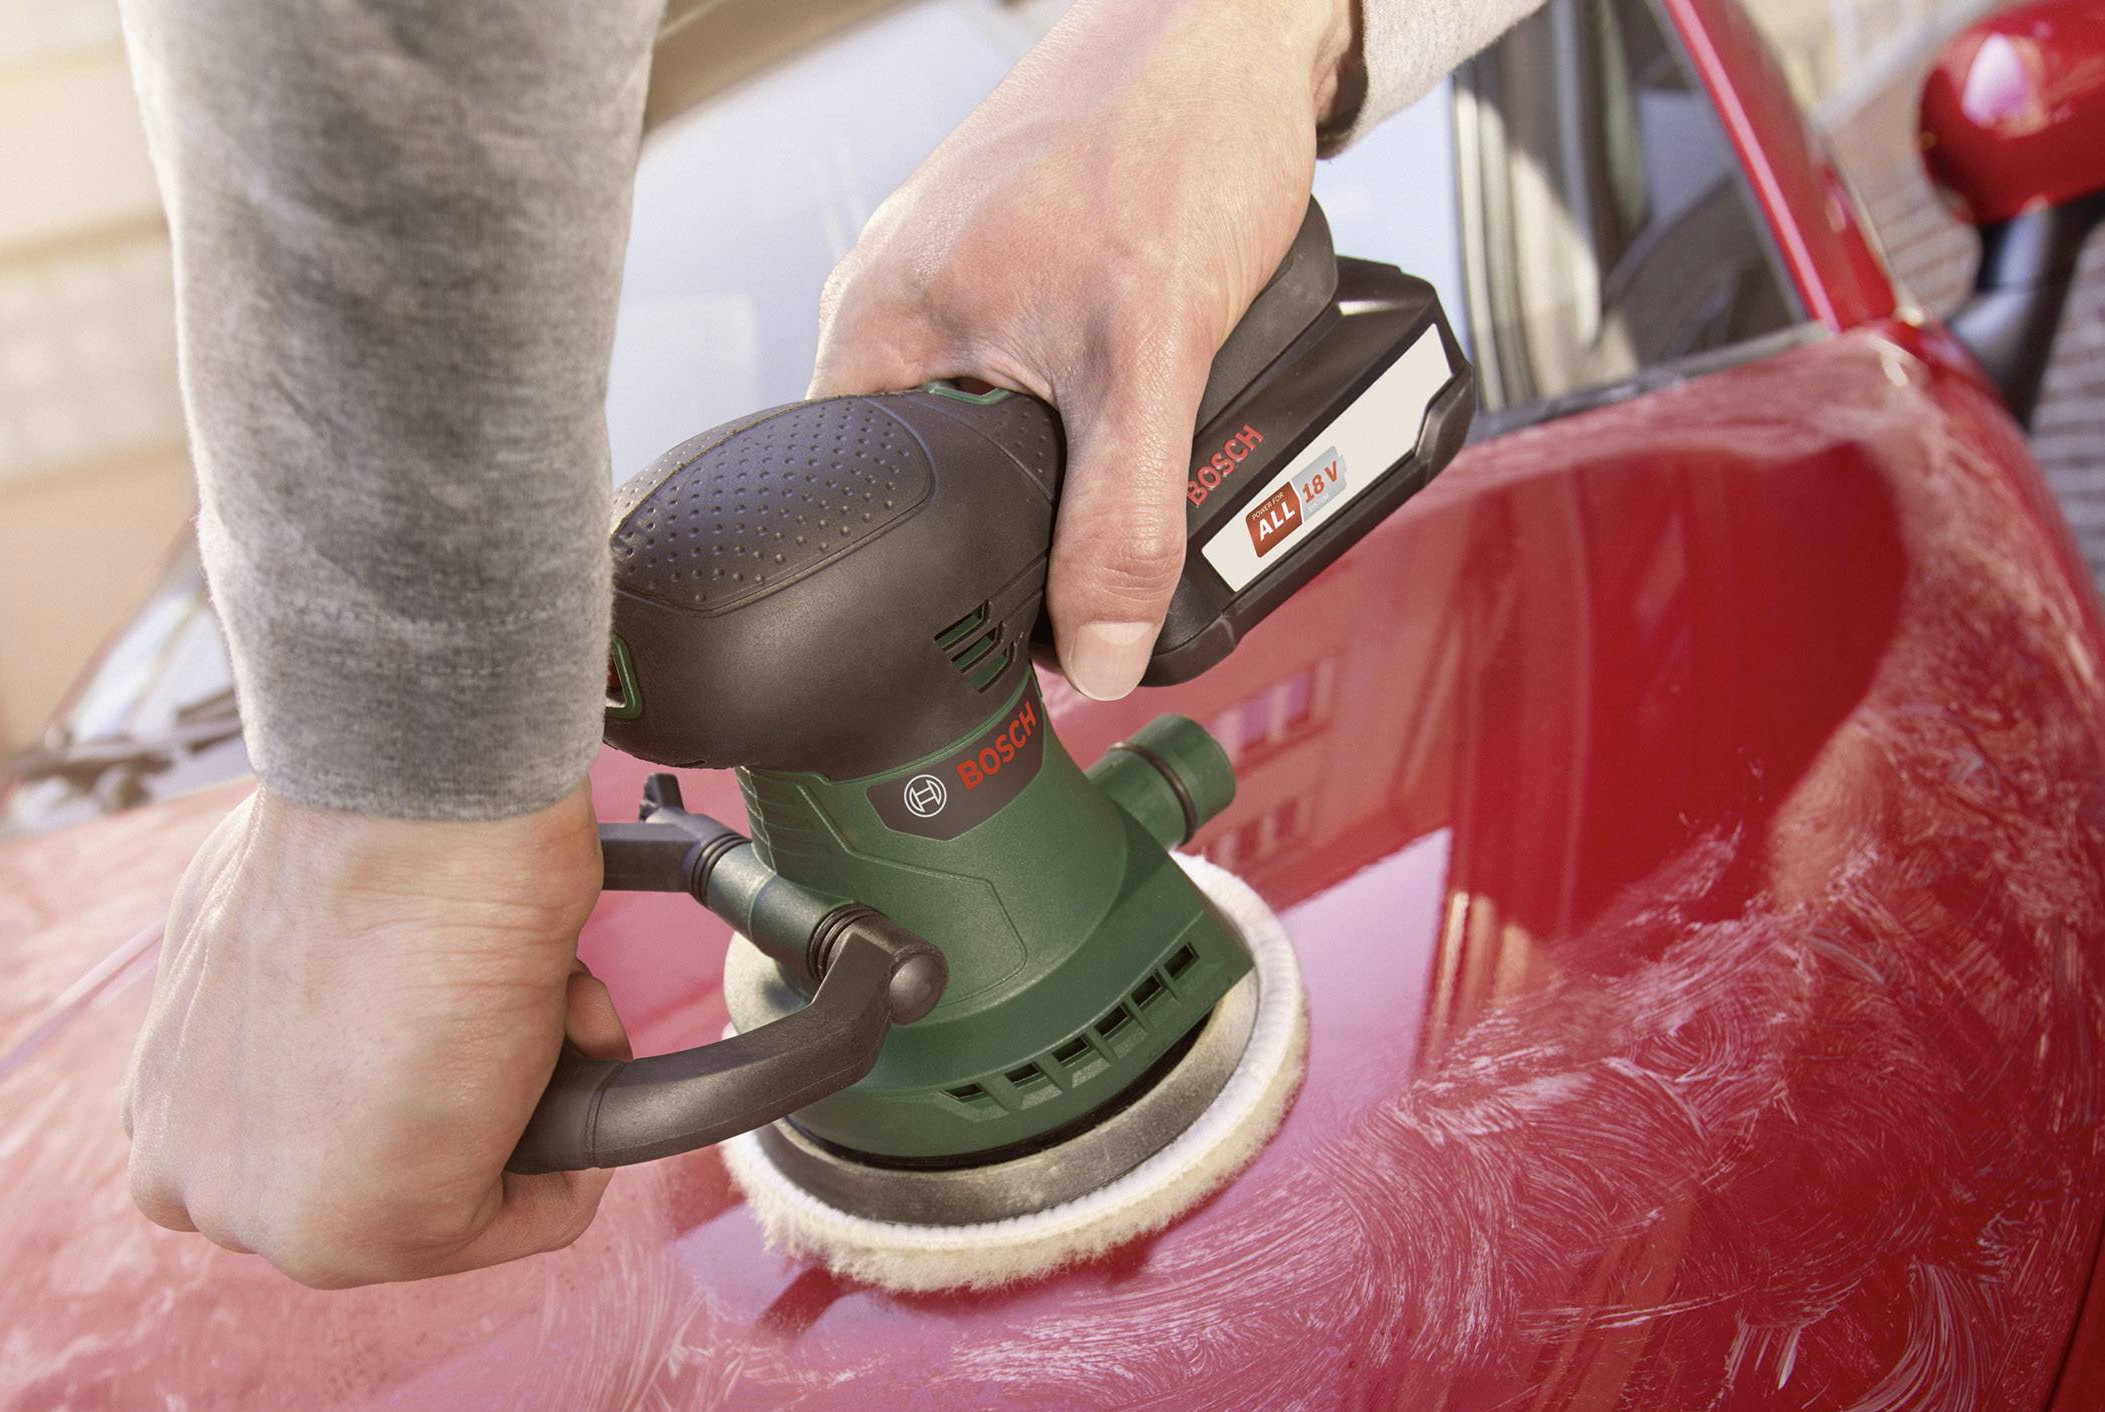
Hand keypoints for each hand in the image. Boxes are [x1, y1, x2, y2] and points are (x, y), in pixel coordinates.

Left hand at [125, 784, 626, 1288]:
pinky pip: (542, 1210)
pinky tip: (563, 1025)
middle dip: (475, 1091)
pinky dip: (593, 1126)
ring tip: (532, 995)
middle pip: (392, 1171)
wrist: (399, 817)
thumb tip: (370, 1003)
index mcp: (165, 1106)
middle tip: (502, 993)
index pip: (312, 1132)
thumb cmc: (357, 834)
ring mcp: (276, 1222)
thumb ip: (298, 1004)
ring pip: (463, 1192)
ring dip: (536, 1096)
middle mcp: (196, 1181)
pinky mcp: (377, 1235)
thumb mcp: (279, 926)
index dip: (421, 1062)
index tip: (456, 991)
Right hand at [811, 0, 1356, 699]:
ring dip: (1070, 470)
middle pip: (939, 485)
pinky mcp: (1015, 270)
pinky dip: (1092, 407)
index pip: (866, 515)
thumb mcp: (1150, 358)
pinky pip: (1034, 380)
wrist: (1238, 24)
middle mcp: (897, 307)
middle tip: (1103, 541)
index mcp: (876, 333)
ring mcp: (953, 285)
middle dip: (1026, 531)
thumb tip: (1097, 656)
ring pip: (998, 434)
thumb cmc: (1173, 136)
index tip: (1017, 626)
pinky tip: (1144, 397)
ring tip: (1136, 452)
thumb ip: (1120, 520)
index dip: (941, 591)